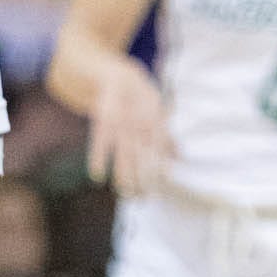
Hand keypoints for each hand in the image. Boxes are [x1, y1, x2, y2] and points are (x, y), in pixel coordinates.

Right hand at [85, 56, 168, 196]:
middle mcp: (139, 126)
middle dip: (141, 178)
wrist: (121, 76)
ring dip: (123, 174)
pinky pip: (99, 141)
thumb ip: (165, 138)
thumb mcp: (159, 115)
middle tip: (142, 199)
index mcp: (154, 125)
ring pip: (122, 153)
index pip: (157, 152)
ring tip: (124, 193)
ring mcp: (121, 123)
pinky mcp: (103, 119)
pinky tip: (97, 175)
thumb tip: (179, 158)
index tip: (160, 189)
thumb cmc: (142, 100)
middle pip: (140, 157)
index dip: (159, 171)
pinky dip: (97, 158)